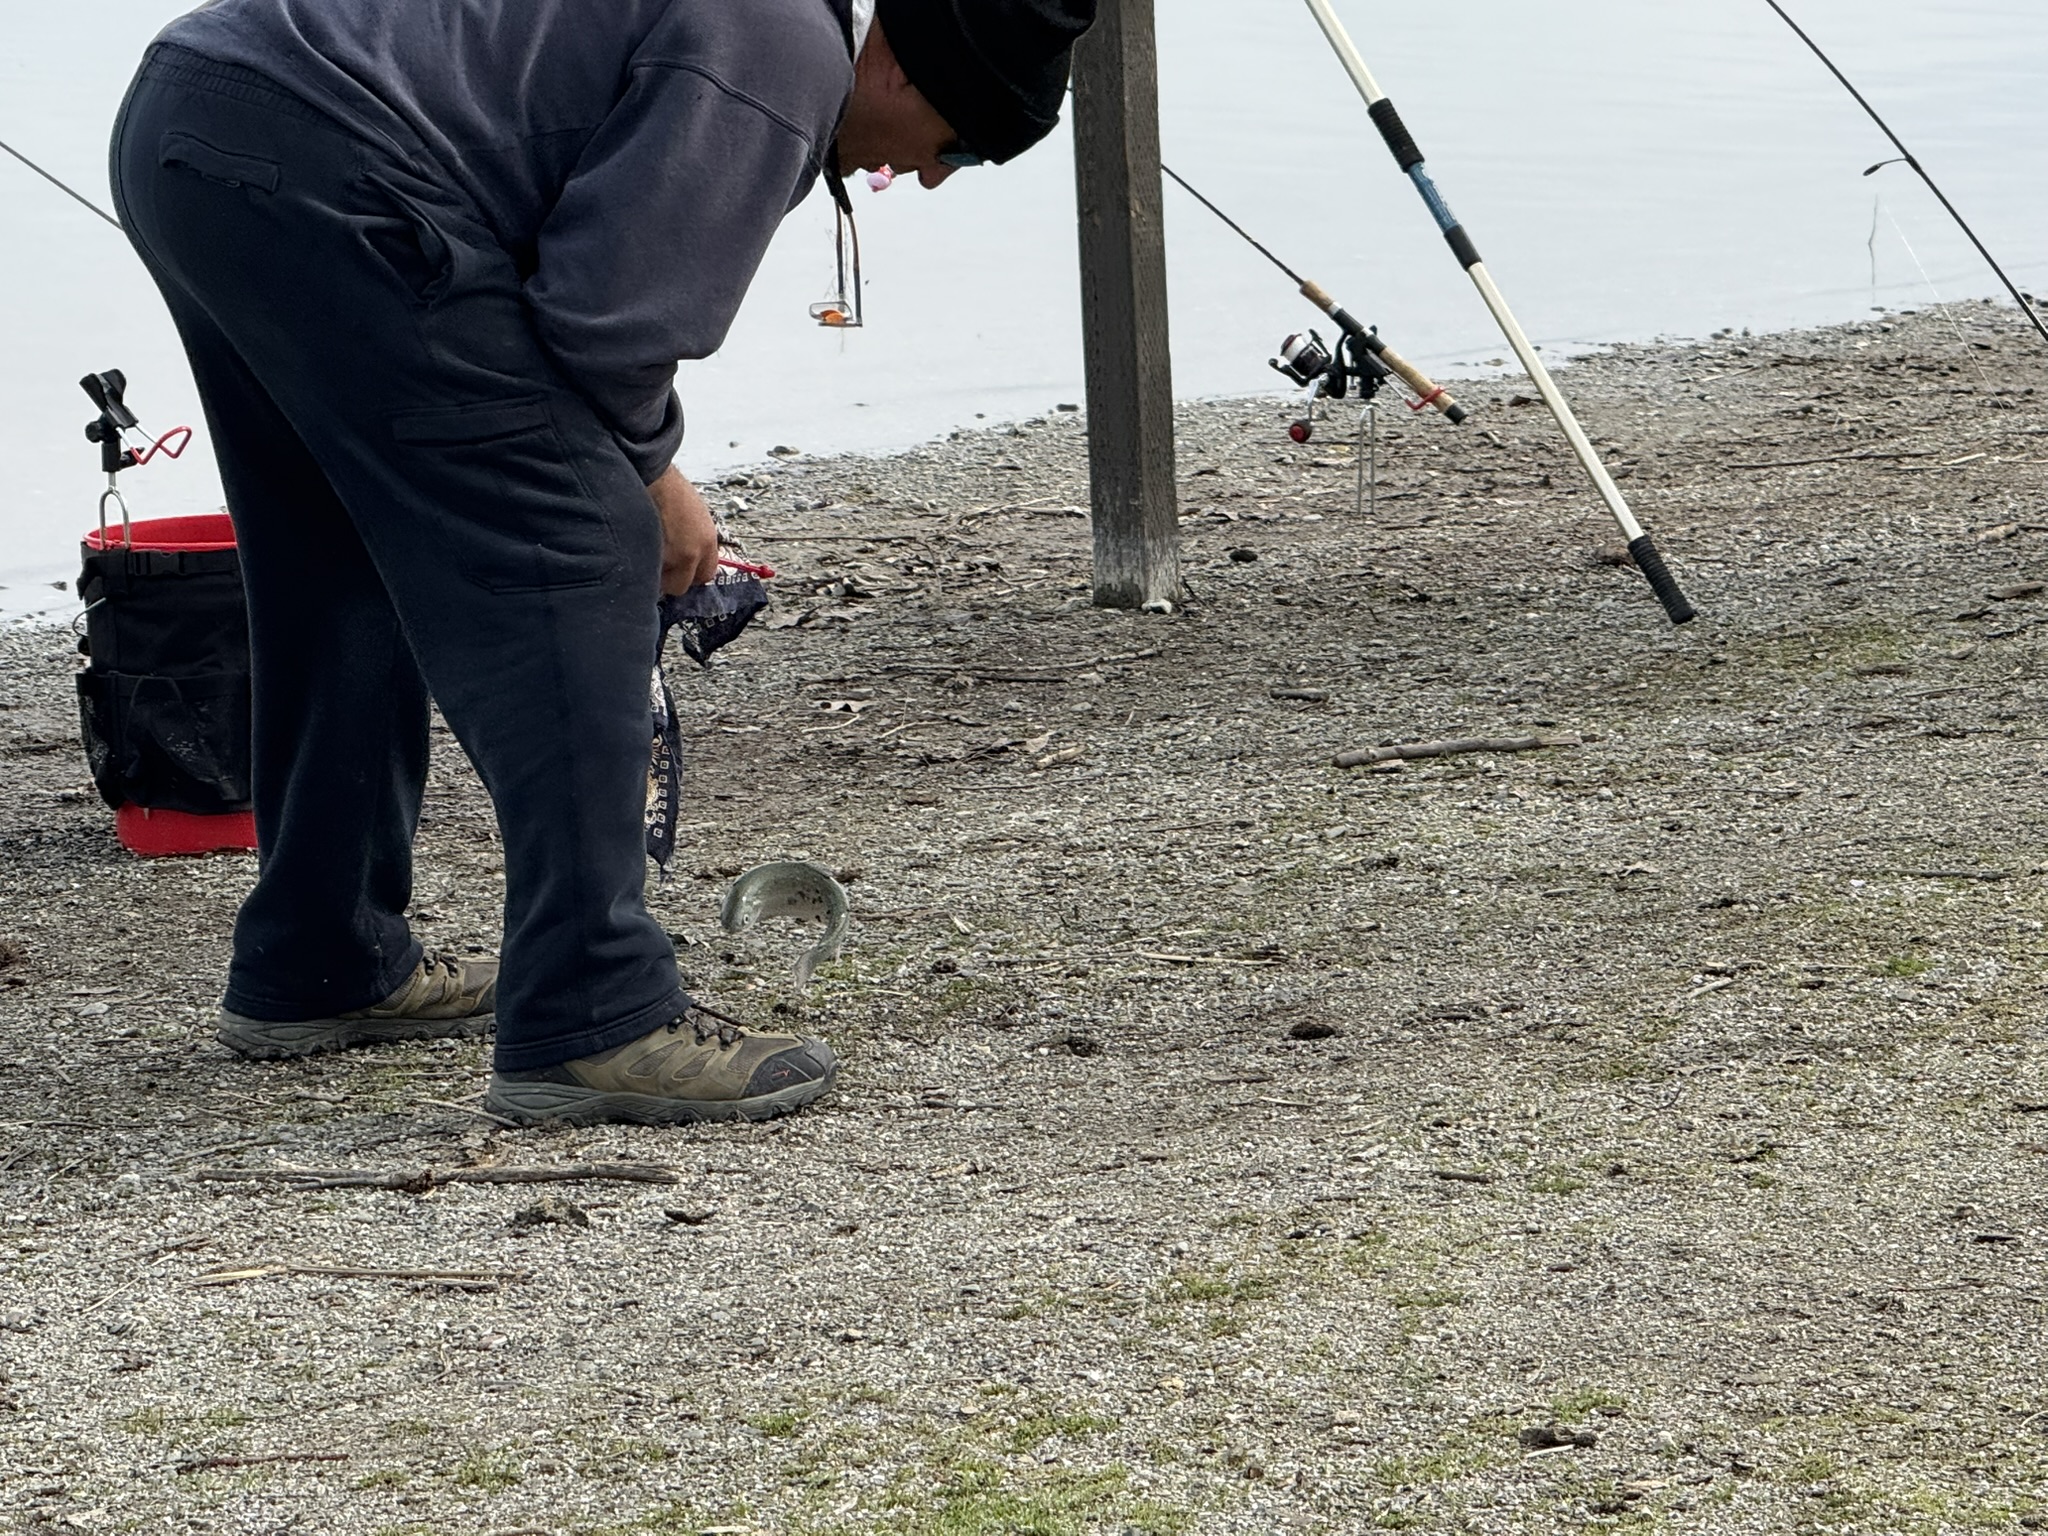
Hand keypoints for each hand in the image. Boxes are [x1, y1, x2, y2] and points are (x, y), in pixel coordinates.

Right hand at [649, 466, 719, 594]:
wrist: (649, 474)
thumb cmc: (669, 487)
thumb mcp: (696, 514)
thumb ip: (695, 541)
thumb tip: (688, 559)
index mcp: (707, 541)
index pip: (705, 576)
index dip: (690, 574)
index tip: (680, 570)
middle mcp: (692, 553)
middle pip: (681, 585)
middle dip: (669, 578)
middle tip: (658, 565)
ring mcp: (669, 556)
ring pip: (658, 581)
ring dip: (651, 571)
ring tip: (644, 551)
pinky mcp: (647, 555)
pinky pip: (643, 572)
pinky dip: (638, 563)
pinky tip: (634, 547)